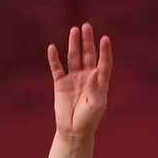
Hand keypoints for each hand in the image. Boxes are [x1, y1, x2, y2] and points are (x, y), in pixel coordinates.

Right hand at [47, 22, 112, 138]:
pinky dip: (54, 59)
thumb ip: (95, 88)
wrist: (73, 131)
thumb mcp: (96, 105)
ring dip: (74, 44)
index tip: (104, 39)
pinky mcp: (60, 84)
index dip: (105, 51)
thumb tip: (94, 71)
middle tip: (86, 26)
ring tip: (74, 30)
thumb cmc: (89, 119)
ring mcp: (73, 79)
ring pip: (73, 57)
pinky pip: (57, 68)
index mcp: (99, 81)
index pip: (103, 62)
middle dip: (87, 41)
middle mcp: (87, 76)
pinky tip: (52, 48)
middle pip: (88, 55)